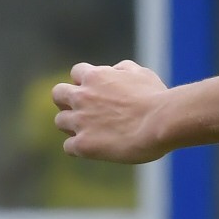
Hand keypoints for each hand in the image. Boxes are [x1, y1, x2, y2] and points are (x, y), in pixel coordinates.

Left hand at [53, 61, 174, 163]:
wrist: (160, 122)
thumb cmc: (156, 98)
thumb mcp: (141, 73)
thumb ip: (123, 69)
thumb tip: (116, 70)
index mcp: (95, 76)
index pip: (77, 72)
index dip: (85, 82)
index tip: (96, 92)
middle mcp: (82, 96)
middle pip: (58, 94)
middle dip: (67, 101)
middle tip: (82, 111)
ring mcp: (80, 121)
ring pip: (60, 121)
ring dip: (72, 126)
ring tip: (90, 132)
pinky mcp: (84, 144)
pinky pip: (68, 147)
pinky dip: (78, 147)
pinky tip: (94, 149)